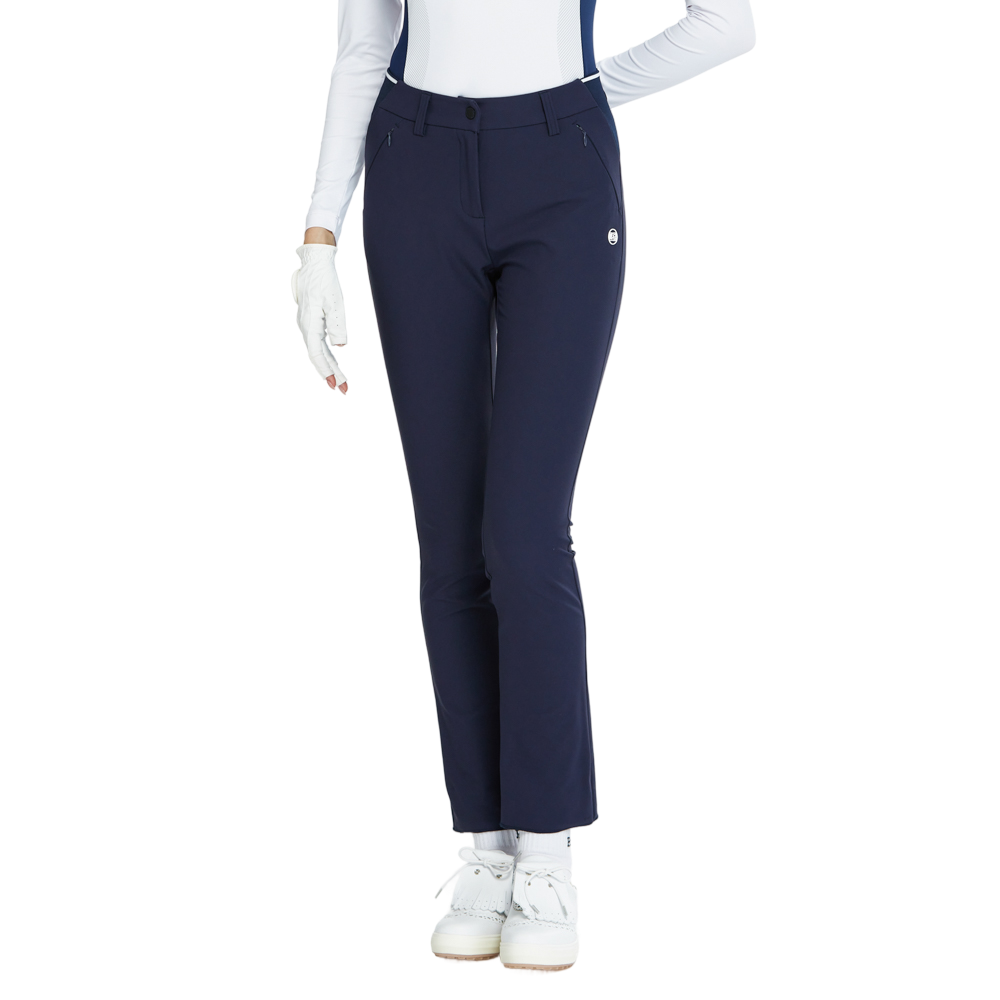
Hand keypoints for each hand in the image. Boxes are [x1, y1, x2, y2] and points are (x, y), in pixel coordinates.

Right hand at [291, 243, 348, 392]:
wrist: (314, 263)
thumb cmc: (325, 280)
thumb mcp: (334, 300)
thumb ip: (337, 323)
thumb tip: (340, 345)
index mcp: (309, 324)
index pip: (316, 354)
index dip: (326, 371)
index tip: (336, 384)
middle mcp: (306, 327)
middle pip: (318, 357)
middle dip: (331, 374)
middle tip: (343, 390)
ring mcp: (308, 325)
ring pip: (319, 352)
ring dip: (330, 368)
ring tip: (342, 383)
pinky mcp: (313, 323)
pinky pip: (320, 345)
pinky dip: (328, 357)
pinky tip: (334, 366)